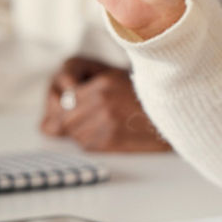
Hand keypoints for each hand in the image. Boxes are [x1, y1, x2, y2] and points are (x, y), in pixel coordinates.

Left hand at [39, 57, 169, 152]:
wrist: (174, 110)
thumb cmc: (144, 92)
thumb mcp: (112, 76)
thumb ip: (78, 86)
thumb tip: (47, 122)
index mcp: (102, 84)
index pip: (65, 101)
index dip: (64, 108)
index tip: (71, 108)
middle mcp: (102, 102)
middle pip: (66, 120)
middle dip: (71, 122)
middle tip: (90, 118)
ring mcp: (107, 122)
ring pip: (76, 134)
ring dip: (83, 132)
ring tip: (105, 124)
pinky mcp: (113, 140)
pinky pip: (88, 145)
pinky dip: (93, 142)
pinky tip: (110, 133)